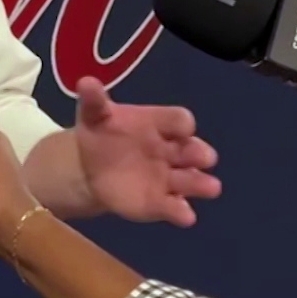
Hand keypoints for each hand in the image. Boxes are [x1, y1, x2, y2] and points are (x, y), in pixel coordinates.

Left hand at [74, 78, 219, 226]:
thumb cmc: (101, 134)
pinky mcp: (159, 203)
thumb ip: (94, 100)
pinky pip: (175, 208)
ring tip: (210, 187)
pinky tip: (184, 216)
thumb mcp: (94, 114)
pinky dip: (181, 212)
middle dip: (200, 153)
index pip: (179, 120)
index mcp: (158, 124)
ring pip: (192, 181)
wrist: (88, 167)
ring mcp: (167, 178)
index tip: (184, 129)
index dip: (182, 124)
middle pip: (194, 150)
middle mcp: (170, 150)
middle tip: (203, 158)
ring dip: (201, 184)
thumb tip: (86, 81)